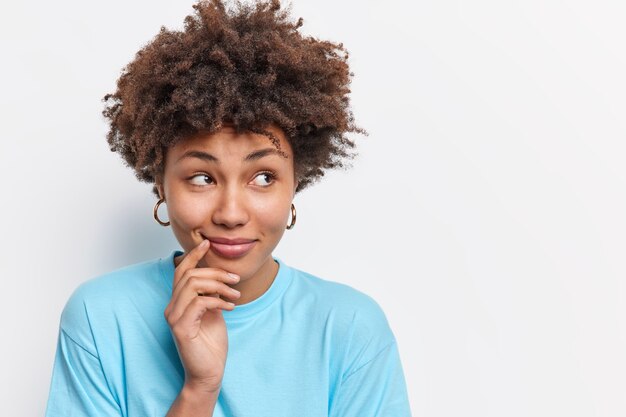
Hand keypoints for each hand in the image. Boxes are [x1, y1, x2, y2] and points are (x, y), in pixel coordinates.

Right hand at [164, 239, 240, 393]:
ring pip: (193, 285)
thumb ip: (212, 295)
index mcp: (178, 302)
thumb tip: (219, 278)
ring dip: (218, 286)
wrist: (209, 373)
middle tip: (235, 279)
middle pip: (189, 275)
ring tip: (235, 294)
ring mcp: (174, 318)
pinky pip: (199, 302)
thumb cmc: (211, 344)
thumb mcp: (214, 312)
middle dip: (215, 272)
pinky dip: (218, 301)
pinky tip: (230, 308)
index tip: (207, 243)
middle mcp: (172, 308)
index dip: (193, 255)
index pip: (181, 271)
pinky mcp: (181, 328)